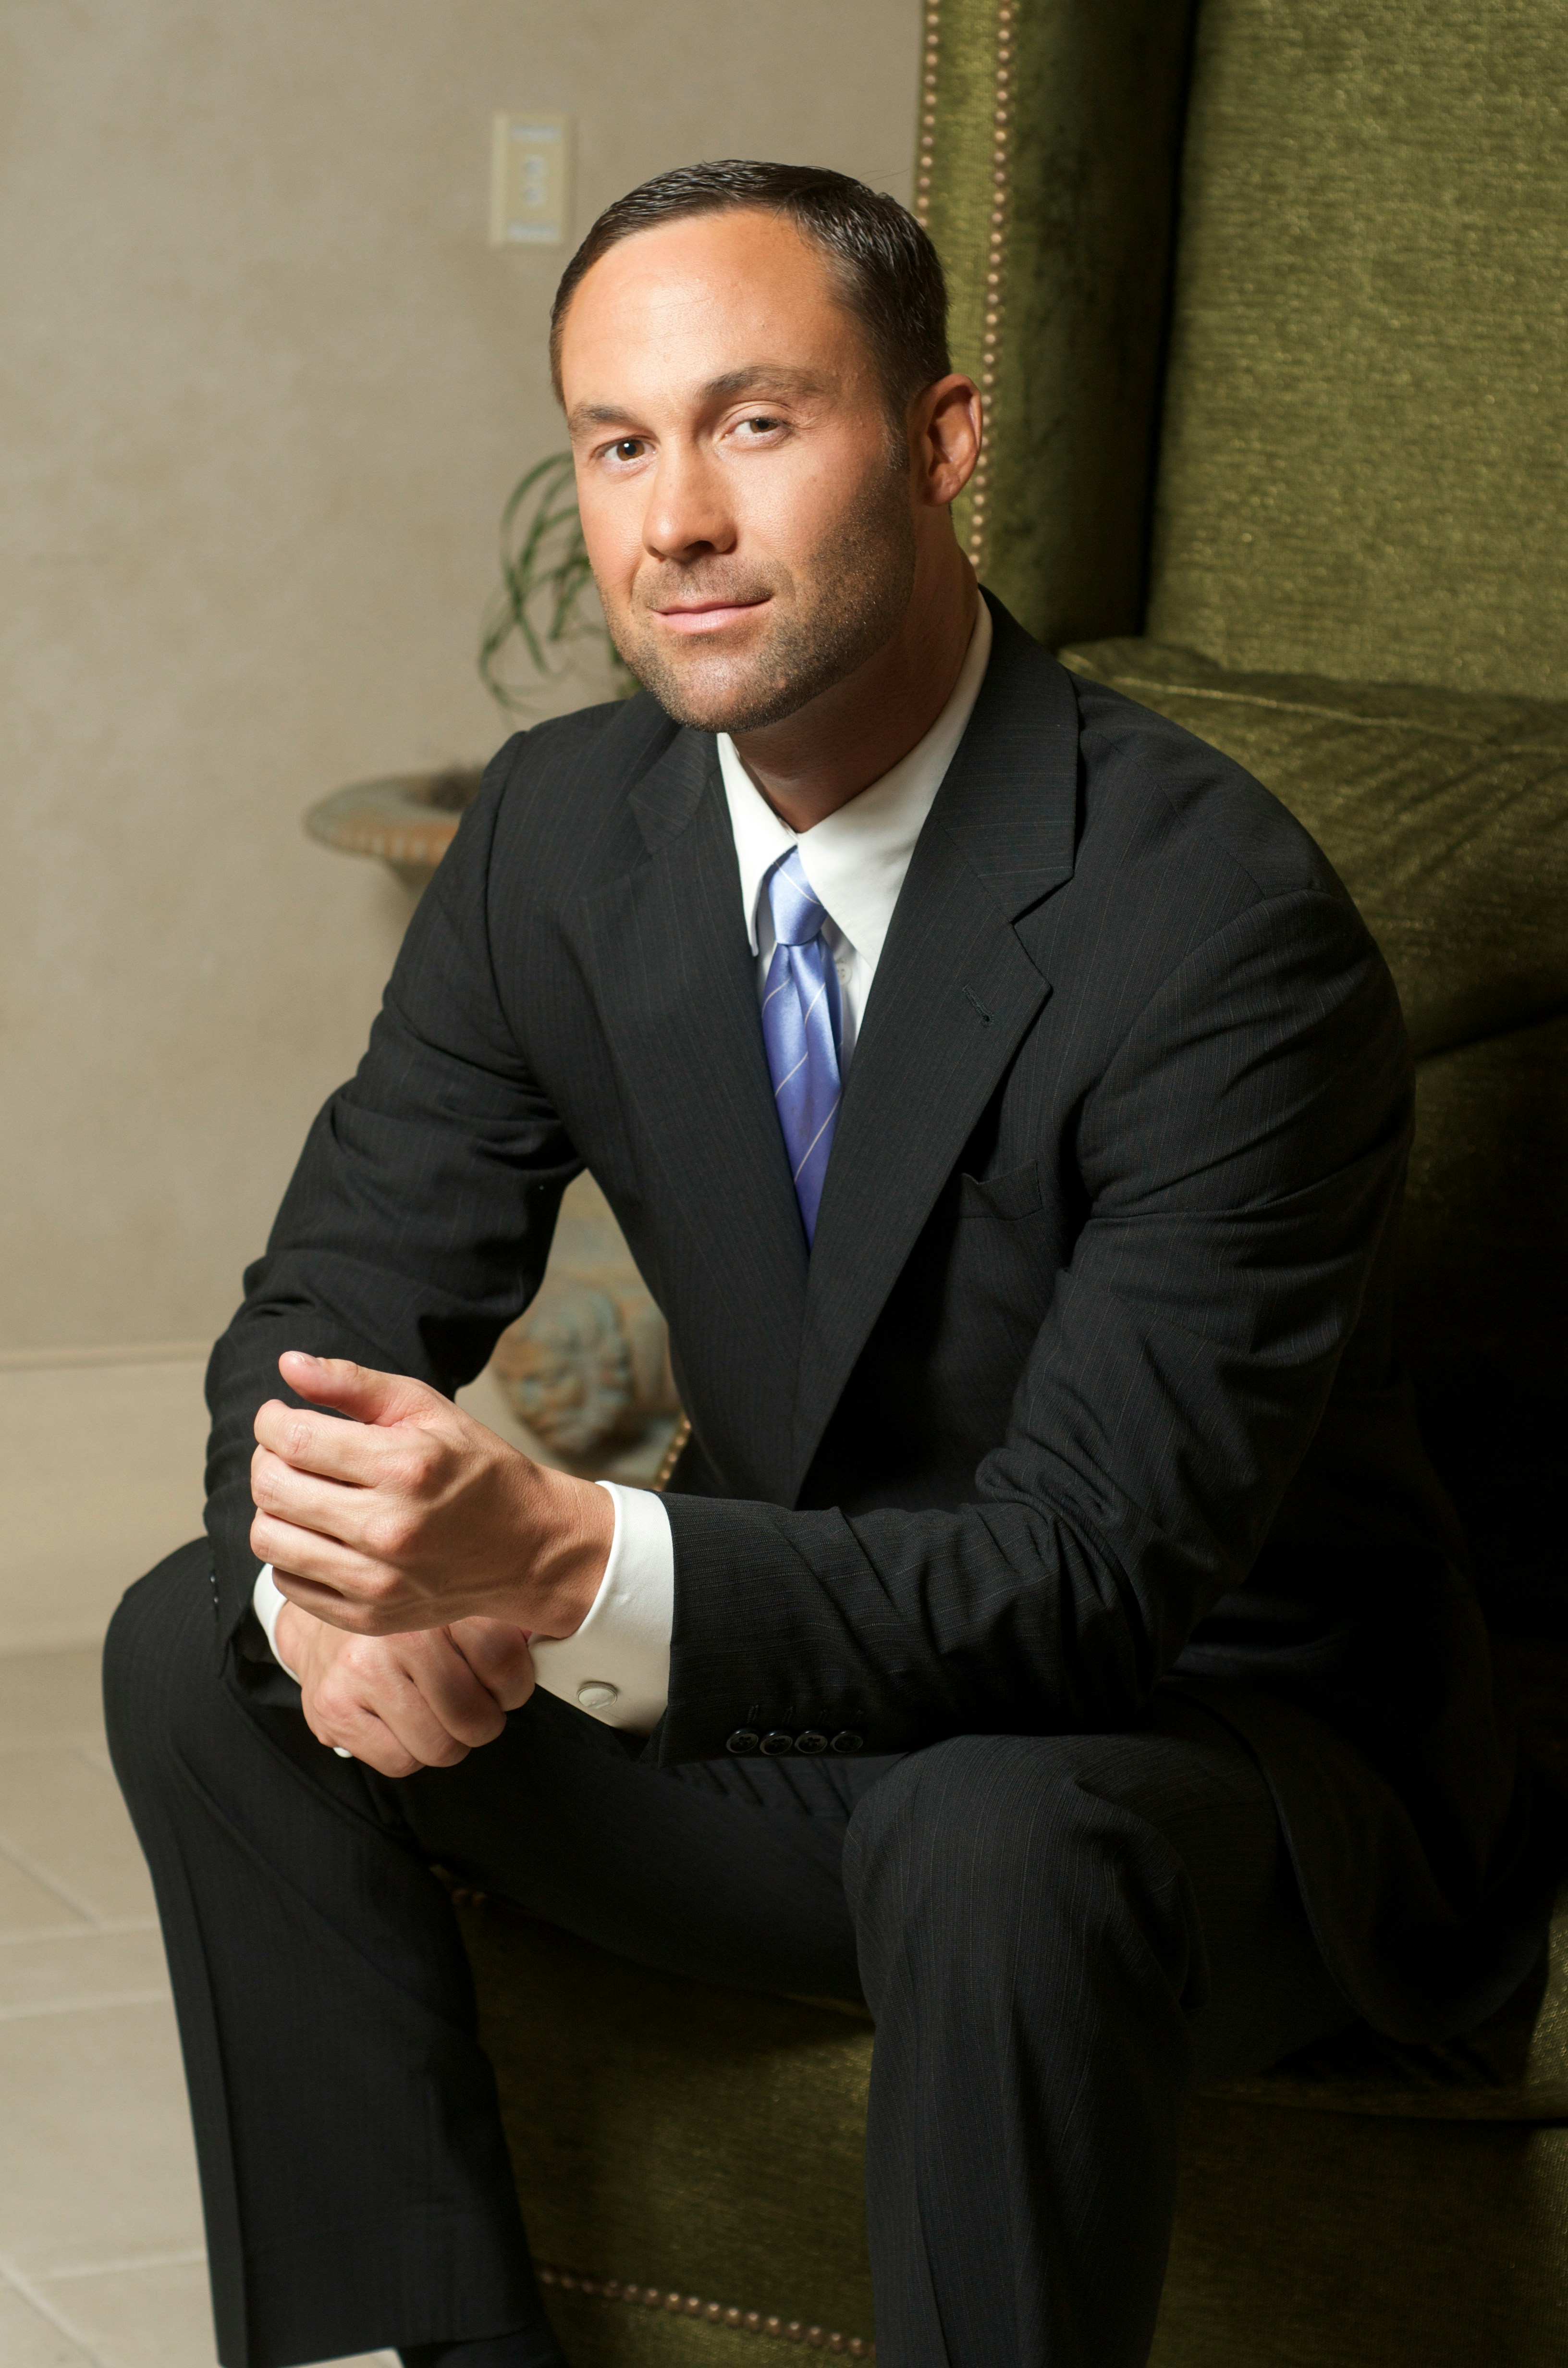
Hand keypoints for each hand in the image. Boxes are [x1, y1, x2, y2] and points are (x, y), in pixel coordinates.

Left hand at [250, 1351, 614, 1639]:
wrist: (528, 1546)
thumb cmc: (475, 1468)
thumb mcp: (426, 1409)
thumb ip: (354, 1383)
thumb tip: (288, 1363)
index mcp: (405, 1466)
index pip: (294, 1439)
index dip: (270, 1421)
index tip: (277, 1417)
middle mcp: (389, 1528)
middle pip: (273, 1489)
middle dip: (266, 1459)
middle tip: (286, 1451)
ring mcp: (377, 1581)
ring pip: (270, 1539)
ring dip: (271, 1508)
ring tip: (298, 1492)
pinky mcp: (368, 1616)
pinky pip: (288, 1581)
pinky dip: (290, 1553)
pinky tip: (318, 1533)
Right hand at [276, 1598, 535, 1777]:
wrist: (323, 1611)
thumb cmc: (404, 1616)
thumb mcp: (455, 1600)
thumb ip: (502, 1617)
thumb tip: (547, 1641)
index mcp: (438, 1597)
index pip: (503, 1659)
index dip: (514, 1683)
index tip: (505, 1681)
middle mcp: (397, 1632)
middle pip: (474, 1717)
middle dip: (484, 1719)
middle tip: (474, 1702)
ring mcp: (360, 1672)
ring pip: (441, 1747)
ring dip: (449, 1739)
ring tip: (438, 1711)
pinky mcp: (334, 1709)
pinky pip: (401, 1761)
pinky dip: (410, 1751)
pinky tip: (403, 1720)